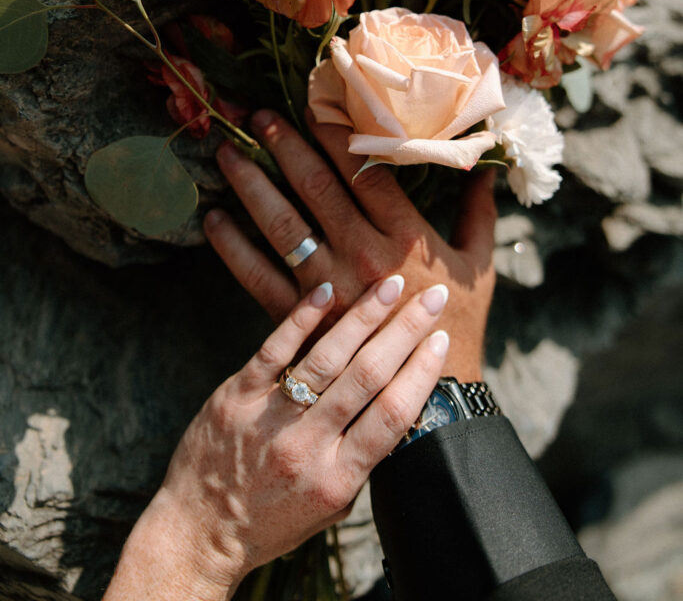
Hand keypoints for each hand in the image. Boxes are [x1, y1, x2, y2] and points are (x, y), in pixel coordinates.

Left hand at [103, 277, 449, 600]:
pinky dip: (302, 318)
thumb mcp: (330, 507)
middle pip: (367, 377)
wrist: (199, 532)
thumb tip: (400, 406)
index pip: (391, 416)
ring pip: (326, 358)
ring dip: (363, 316)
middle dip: (405, 331)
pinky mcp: (236, 397)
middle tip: (432, 297)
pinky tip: (327, 292)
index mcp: (337, 479)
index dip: (422, 372)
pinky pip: (274, 349)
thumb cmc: (273, 520)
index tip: (443, 339)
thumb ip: (362, 460)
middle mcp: (306, 447)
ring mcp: (269, 418)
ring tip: (390, 284)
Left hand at [205, 109, 496, 379]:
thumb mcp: (479, 265)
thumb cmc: (458, 325)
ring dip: (251, 184)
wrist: (434, 400)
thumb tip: (487, 165)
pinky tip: (213, 221)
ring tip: (227, 153)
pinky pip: (258, 277)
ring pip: (282, 223)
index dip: (335, 133)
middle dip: (284, 145)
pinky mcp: (303, 320)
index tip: (312, 104)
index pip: (364, 169)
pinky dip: (233, 248)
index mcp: (405, 236)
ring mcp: (329, 287)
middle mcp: (363, 253)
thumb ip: (479, 211)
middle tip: (257, 115)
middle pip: (316, 187)